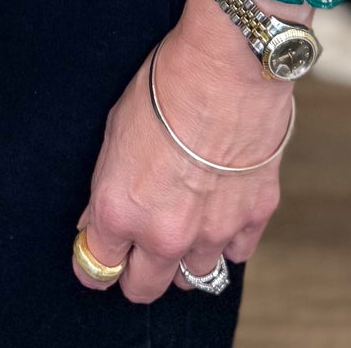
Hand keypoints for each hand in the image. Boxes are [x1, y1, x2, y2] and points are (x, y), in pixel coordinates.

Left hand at [73, 0, 309, 303]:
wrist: (226, 62)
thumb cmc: (165, 83)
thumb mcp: (114, 130)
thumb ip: (109, 187)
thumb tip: (98, 218)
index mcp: (121, 210)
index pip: (97, 269)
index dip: (96, 262)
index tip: (101, 256)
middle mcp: (164, 233)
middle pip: (144, 288)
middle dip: (139, 272)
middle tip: (142, 246)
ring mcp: (212, 231)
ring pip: (195, 277)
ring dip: (188, 255)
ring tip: (188, 218)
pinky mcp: (253, 217)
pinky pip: (237, 252)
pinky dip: (228, 238)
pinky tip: (222, 206)